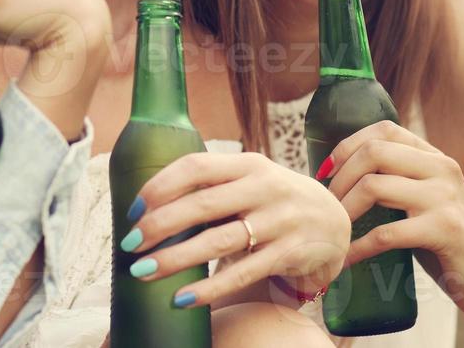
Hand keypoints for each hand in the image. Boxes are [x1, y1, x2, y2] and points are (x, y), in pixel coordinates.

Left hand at [120, 152, 351, 307]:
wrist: (334, 221)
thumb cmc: (274, 200)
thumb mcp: (251, 180)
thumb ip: (213, 186)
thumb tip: (150, 207)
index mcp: (248, 164)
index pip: (196, 166)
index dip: (160, 186)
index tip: (133, 209)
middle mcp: (265, 188)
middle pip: (202, 205)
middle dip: (159, 225)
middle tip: (129, 244)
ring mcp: (280, 221)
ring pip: (219, 241)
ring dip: (175, 258)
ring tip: (143, 272)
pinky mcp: (289, 253)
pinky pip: (243, 274)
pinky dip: (209, 288)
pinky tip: (181, 299)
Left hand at [321, 120, 463, 320]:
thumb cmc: (447, 242)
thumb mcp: (426, 200)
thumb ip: (398, 182)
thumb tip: (338, 177)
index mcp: (435, 158)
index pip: (384, 129)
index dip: (348, 145)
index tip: (325, 171)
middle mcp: (442, 169)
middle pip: (373, 153)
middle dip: (340, 178)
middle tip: (326, 206)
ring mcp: (444, 198)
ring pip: (374, 187)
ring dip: (343, 212)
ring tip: (333, 231)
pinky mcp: (445, 230)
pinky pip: (386, 233)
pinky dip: (358, 248)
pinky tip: (346, 260)